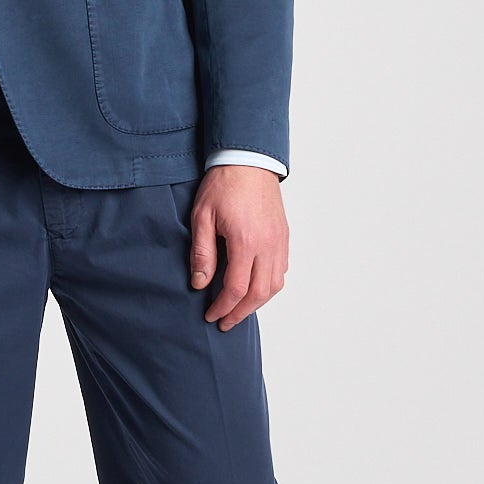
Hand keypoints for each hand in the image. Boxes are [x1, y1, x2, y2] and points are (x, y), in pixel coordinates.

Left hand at [189, 167, 287, 327]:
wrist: (248, 160)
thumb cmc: (223, 185)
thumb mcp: (202, 217)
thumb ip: (202, 253)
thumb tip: (200, 283)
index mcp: (245, 242)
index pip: (236, 288)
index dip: (222, 307)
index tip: (211, 315)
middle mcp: (268, 246)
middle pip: (258, 294)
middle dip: (240, 313)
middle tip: (224, 322)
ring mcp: (279, 242)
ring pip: (275, 285)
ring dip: (257, 303)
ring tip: (239, 310)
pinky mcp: (284, 236)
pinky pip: (282, 270)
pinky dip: (269, 286)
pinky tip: (255, 288)